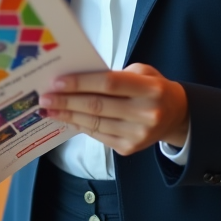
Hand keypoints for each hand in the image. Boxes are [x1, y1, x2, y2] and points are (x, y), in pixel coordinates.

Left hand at [39, 64, 189, 155]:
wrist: (176, 115)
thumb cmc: (152, 88)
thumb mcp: (141, 72)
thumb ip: (114, 75)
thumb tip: (75, 80)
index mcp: (150, 89)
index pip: (109, 84)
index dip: (80, 83)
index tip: (56, 82)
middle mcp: (146, 113)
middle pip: (97, 106)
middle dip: (66, 101)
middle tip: (44, 97)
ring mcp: (138, 134)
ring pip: (94, 123)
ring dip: (67, 116)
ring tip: (49, 109)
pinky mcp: (130, 148)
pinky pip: (98, 135)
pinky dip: (79, 126)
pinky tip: (66, 119)